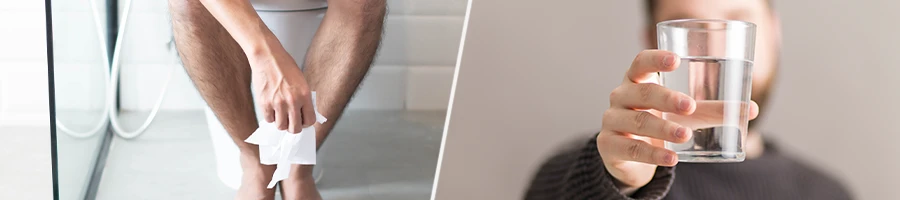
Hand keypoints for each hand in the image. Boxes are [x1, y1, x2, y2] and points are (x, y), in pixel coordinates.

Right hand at [250, 47, 315, 133]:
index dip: (306, 123)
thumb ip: (303, 98)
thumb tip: (303, 114)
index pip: (310, 120)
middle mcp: (292, 101)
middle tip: (291, 122)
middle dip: (293, 127)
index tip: (302, 121)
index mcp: (304, 95)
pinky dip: (271, 116)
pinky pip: (269, 119)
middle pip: (295, 128)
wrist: (267, 57)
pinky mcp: (265, 103)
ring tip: (280, 114)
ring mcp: (278, 103)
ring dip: (281, 122)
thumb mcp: (301, 81)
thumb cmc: (284, 66)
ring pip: (281, 126)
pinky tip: (272, 108)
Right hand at [597, 50, 759, 190]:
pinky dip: (652, 155)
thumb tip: (751, 109)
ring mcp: (612, 121)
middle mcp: (620, 97)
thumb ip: (711, 110)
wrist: (626, 154)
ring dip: (662, 128)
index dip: (656, 60)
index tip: (676, 60)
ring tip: (685, 136)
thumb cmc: (657, 122)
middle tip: (690, 106)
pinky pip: (631, 150)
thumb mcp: (682, 114)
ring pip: (636, 122)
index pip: (640, 63)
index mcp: (636, 80)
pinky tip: (671, 159)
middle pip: (642, 92)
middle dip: (667, 98)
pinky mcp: (608, 146)